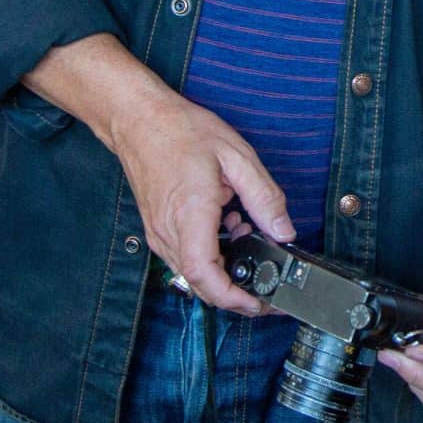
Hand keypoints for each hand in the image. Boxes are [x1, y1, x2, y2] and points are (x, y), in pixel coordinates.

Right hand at [93, 73, 296, 315]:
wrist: (137, 119)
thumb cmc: (180, 131)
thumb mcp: (236, 157)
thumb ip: (264, 197)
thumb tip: (284, 231)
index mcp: (189, 214)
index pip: (205, 275)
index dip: (233, 297)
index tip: (258, 302)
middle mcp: (169, 232)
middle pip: (202, 284)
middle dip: (237, 292)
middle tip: (268, 284)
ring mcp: (159, 233)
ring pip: (194, 273)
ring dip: (225, 267)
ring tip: (246, 231)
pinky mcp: (158, 230)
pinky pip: (186, 257)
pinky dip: (212, 253)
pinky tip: (227, 224)